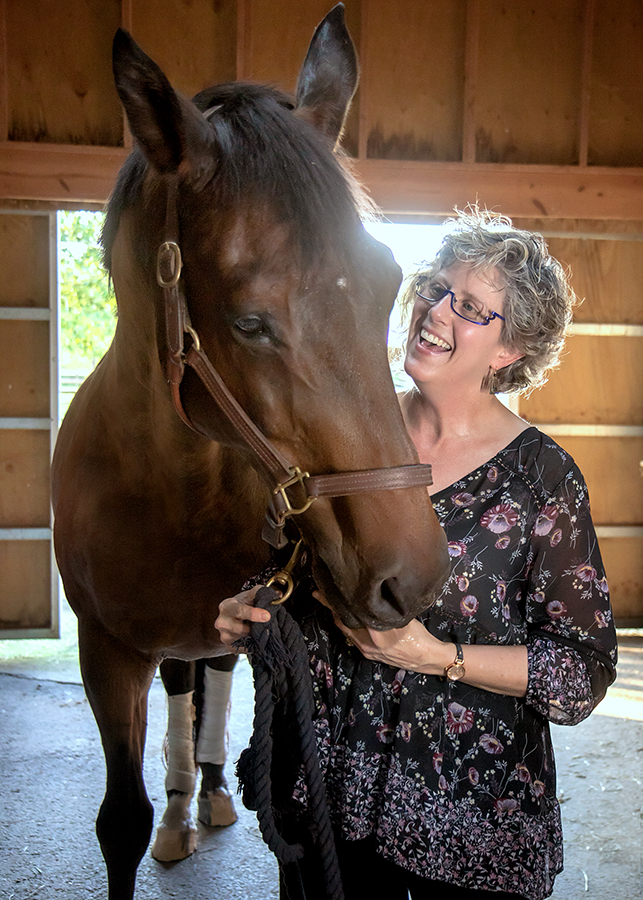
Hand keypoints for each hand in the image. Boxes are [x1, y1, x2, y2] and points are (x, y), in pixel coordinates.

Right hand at [215, 586, 271, 650]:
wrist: (230, 618)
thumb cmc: (241, 605)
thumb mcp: (248, 596)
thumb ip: (261, 593)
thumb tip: (277, 594)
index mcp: (226, 607)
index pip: (239, 611)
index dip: (254, 614)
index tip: (267, 616)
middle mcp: (222, 622)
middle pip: (241, 629)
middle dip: (255, 629)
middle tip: (267, 625)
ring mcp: (225, 637)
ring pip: (245, 640)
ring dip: (256, 636)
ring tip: (262, 630)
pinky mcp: (230, 647)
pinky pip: (246, 649)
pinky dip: (255, 644)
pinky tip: (258, 638)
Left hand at [312, 590, 448, 674]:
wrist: (426, 658)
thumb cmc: (419, 634)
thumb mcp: (403, 615)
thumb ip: (386, 606)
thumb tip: (372, 590)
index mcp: (376, 629)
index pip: (350, 610)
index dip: (336, 599)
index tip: (326, 587)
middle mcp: (367, 640)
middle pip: (342, 619)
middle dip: (330, 605)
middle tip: (318, 592)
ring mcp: (365, 649)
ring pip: (345, 629)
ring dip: (336, 615)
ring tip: (326, 602)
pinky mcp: (367, 654)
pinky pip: (351, 637)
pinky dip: (346, 625)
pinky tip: (344, 617)